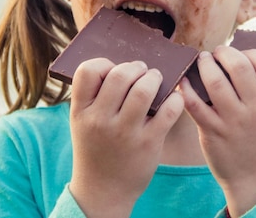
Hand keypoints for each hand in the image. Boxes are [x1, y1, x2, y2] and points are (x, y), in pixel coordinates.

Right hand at [69, 58, 183, 217]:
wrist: (104, 191)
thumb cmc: (97, 148)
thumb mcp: (83, 122)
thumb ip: (95, 96)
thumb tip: (123, 63)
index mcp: (81, 112)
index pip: (88, 71)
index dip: (104, 63)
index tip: (113, 70)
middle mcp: (100, 120)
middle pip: (120, 75)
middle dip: (136, 67)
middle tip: (142, 71)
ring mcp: (125, 132)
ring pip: (144, 89)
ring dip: (155, 78)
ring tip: (155, 80)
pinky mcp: (149, 143)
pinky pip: (169, 110)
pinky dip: (174, 100)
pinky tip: (171, 101)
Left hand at [180, 47, 255, 216]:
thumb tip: (242, 57)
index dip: (252, 51)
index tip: (242, 53)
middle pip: (239, 66)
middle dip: (224, 52)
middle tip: (217, 53)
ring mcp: (234, 122)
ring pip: (215, 81)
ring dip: (204, 65)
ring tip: (202, 61)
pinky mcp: (213, 133)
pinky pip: (194, 104)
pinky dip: (186, 88)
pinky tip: (184, 80)